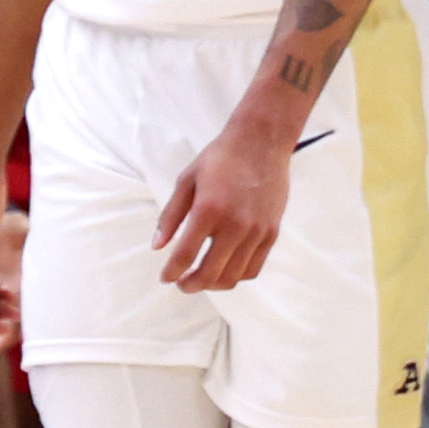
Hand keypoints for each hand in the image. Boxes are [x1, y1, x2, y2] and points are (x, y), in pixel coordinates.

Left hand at [154, 112, 293, 290]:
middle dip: (190, 285)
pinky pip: (254, 267)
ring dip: (213, 284)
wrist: (262, 142)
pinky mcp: (272, 232)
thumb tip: (157, 246)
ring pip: (234, 276)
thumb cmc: (220, 158)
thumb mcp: (186, 181)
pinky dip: (237, 275)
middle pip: (210, 273)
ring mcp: (257, 231)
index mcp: (209, 210)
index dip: (172, 272)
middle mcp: (235, 225)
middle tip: (180, 283)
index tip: (165, 278)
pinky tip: (224, 270)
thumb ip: (170, 216)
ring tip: (201, 279)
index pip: (185, 255)